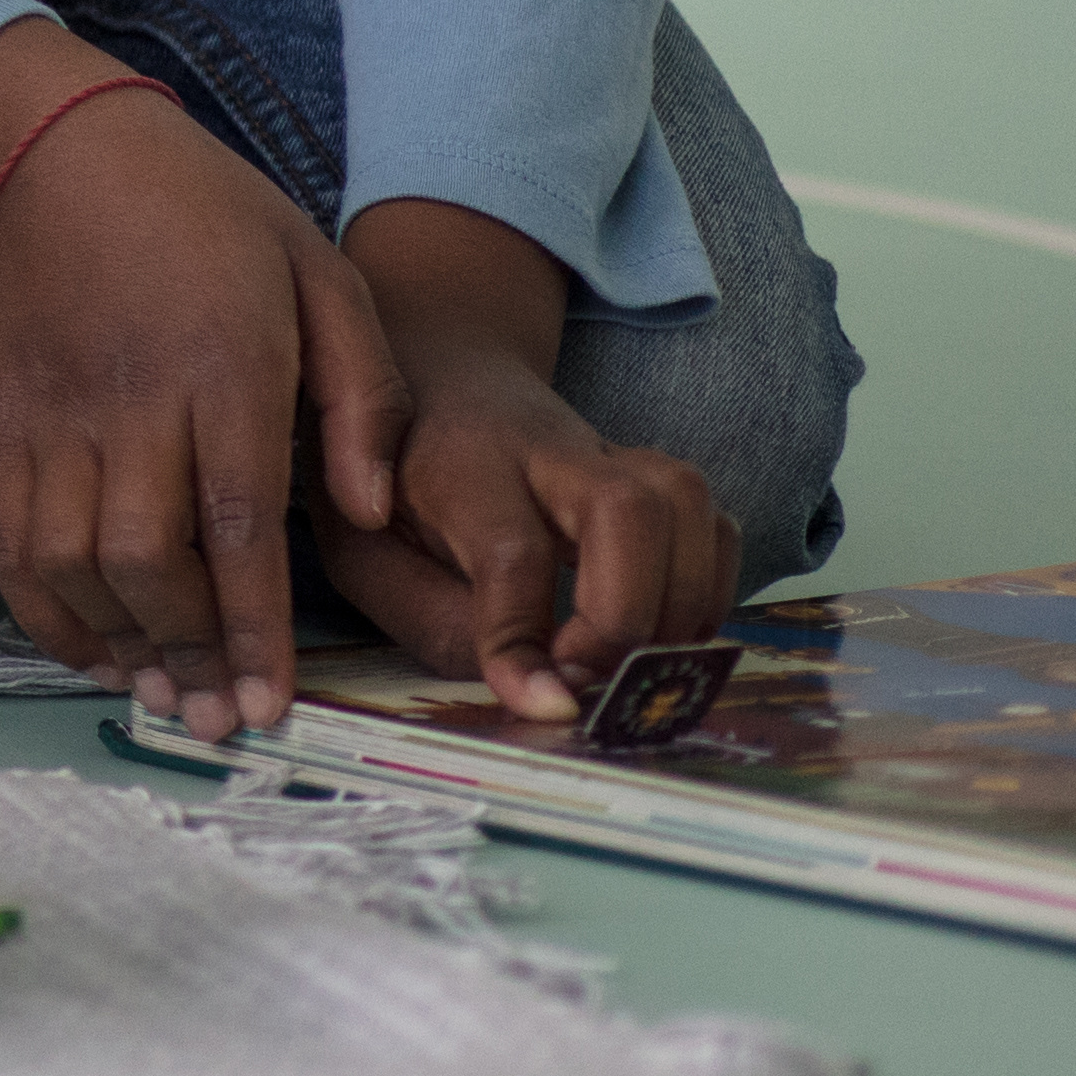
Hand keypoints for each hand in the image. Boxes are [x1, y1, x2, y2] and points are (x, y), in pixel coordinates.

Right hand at [0, 47, 378, 738]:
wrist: (66, 159)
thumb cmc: (215, 221)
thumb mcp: (325, 277)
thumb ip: (363, 398)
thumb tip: (370, 513)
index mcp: (221, 366)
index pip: (238, 525)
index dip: (255, 629)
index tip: (273, 705)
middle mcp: (128, 398)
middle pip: (145, 559)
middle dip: (187, 653)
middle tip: (223, 718)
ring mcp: (51, 412)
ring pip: (69, 560)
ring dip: (116, 641)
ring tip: (163, 691)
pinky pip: (8, 538)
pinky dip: (43, 608)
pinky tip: (91, 645)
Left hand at [315, 198, 733, 722]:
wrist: (429, 373)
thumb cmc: (385, 478)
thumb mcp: (363, 551)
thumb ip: (430, 617)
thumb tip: (534, 689)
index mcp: (456, 463)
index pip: (508, 547)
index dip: (525, 636)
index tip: (544, 702)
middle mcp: (544, 447)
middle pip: (625, 509)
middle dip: (625, 615)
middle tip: (587, 677)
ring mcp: (608, 453)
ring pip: (686, 506)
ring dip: (678, 605)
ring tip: (625, 662)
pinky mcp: (651, 475)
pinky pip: (712, 526)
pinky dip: (704, 591)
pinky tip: (655, 630)